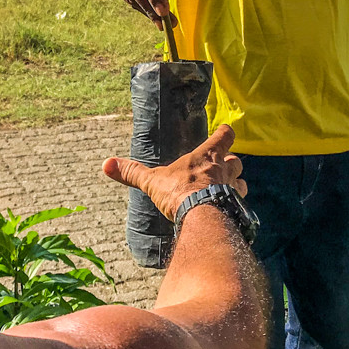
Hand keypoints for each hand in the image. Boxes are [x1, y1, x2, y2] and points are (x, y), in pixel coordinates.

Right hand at [102, 125, 245, 220]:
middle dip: (231, 163)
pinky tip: (227, 214)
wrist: (201, 217)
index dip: (224, 133)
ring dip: (237, 185)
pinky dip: (235, 208)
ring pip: (242, 183)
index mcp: (206, 157)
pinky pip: (240, 207)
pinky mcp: (236, 209)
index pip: (223, 137)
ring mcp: (232, 190)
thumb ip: (133, 173)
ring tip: (228, 191)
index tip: (224, 131)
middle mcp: (223, 171)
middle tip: (224, 166)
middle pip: (236, 161)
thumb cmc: (179, 192)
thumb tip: (107, 164)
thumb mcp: (153, 181)